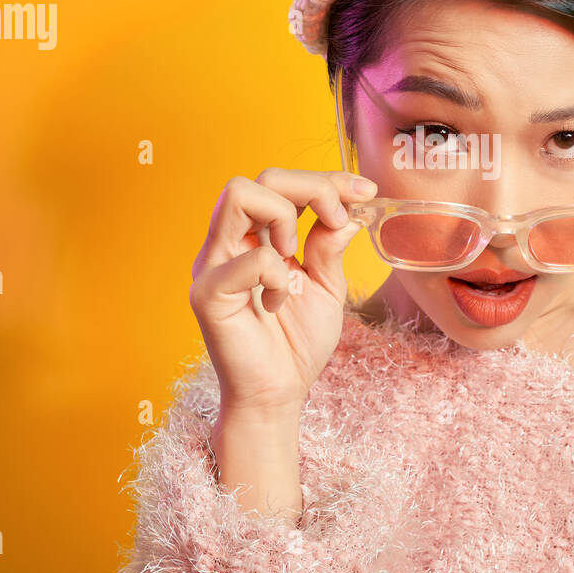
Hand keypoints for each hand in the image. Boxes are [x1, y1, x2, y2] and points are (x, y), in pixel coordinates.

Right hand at [189, 168, 376, 417]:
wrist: (279, 395)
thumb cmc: (296, 343)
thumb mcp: (326, 285)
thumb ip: (329, 244)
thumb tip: (349, 207)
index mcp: (252, 236)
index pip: (278, 182)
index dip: (325, 179)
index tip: (365, 192)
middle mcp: (227, 243)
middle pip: (259, 177)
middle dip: (311, 189)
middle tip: (334, 223)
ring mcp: (213, 264)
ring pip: (239, 194)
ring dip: (284, 218)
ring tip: (295, 256)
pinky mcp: (208, 293)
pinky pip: (249, 257)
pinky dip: (276, 274)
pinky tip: (278, 302)